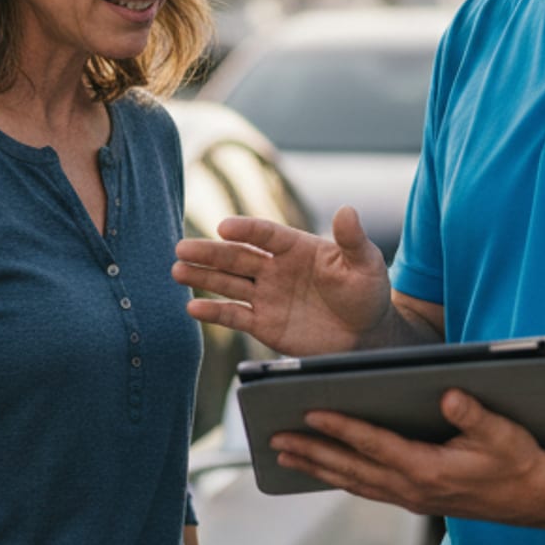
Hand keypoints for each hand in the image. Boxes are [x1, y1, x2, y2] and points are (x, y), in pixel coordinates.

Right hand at [173, 206, 393, 355]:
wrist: (367, 335)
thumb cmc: (368, 292)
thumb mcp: (366, 264)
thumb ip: (352, 239)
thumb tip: (348, 210)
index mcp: (296, 247)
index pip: (265, 234)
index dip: (245, 229)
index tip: (224, 227)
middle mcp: (275, 268)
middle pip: (237, 256)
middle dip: (209, 252)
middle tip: (181, 248)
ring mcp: (267, 295)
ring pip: (228, 283)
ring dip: (202, 277)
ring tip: (176, 270)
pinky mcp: (263, 323)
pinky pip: (234, 315)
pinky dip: (213, 313)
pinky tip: (192, 308)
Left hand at [271, 389, 544, 527]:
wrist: (536, 499)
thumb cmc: (521, 460)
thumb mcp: (504, 433)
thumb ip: (475, 414)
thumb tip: (448, 393)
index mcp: (430, 470)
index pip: (375, 445)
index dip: (343, 428)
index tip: (312, 413)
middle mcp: (414, 488)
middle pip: (352, 468)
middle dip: (312, 452)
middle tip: (275, 438)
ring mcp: (412, 497)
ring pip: (354, 481)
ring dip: (318, 467)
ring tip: (285, 453)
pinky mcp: (416, 498)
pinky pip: (368, 487)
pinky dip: (341, 476)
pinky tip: (323, 467)